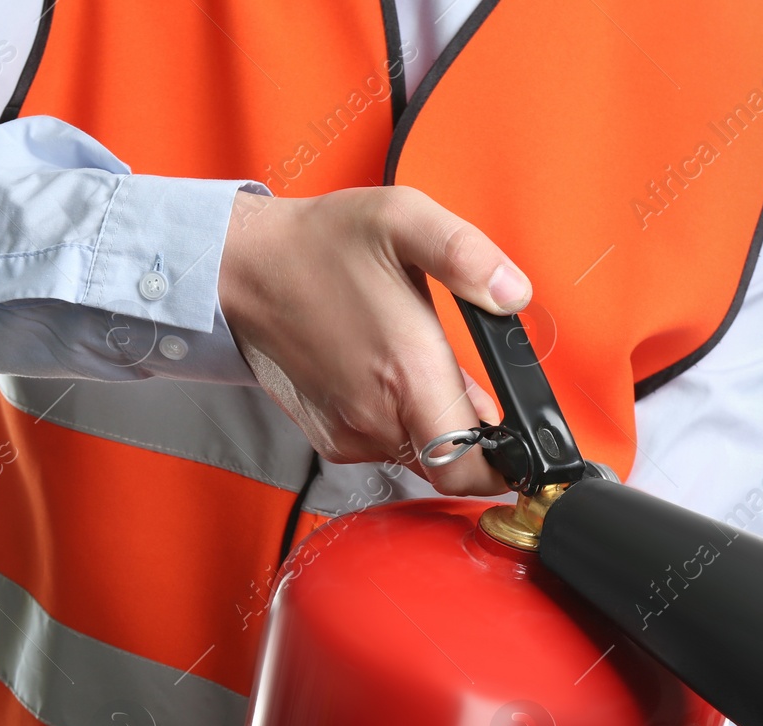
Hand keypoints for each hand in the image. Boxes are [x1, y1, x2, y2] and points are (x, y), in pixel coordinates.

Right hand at [217, 187, 530, 496]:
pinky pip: (384, 447)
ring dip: (434, 428)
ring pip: (417, 457)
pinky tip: (390, 379)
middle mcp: (376, 416)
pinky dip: (400, 424)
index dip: (503, 468)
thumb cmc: (319, 244)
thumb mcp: (404, 219)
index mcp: (406, 374)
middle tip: (472, 388)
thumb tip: (513, 293)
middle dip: (474, 440)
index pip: (469, 470)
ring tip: (423, 370)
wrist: (245, 268)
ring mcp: (348, 433)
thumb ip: (467, 255)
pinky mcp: (329, 436)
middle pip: (449, 467)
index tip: (517, 446)